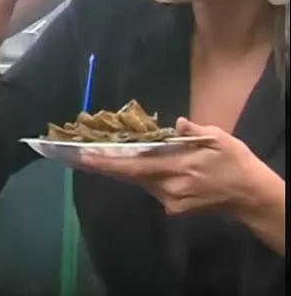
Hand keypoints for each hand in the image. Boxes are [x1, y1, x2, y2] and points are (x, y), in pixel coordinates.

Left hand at [79, 118, 263, 216]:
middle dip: (105, 165)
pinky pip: (153, 187)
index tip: (84, 157)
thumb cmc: (236, 163)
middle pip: (130, 175)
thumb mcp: (219, 139)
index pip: (133, 167)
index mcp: (178, 169)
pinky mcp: (174, 209)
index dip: (106, 163)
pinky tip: (142, 163)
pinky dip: (145, 174)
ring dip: (125, 167)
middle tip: (80, 154)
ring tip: (103, 153)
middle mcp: (169, 189)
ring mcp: (171, 202)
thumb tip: (178, 123)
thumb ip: (194, 131)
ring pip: (140, 181)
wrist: (252, 198)